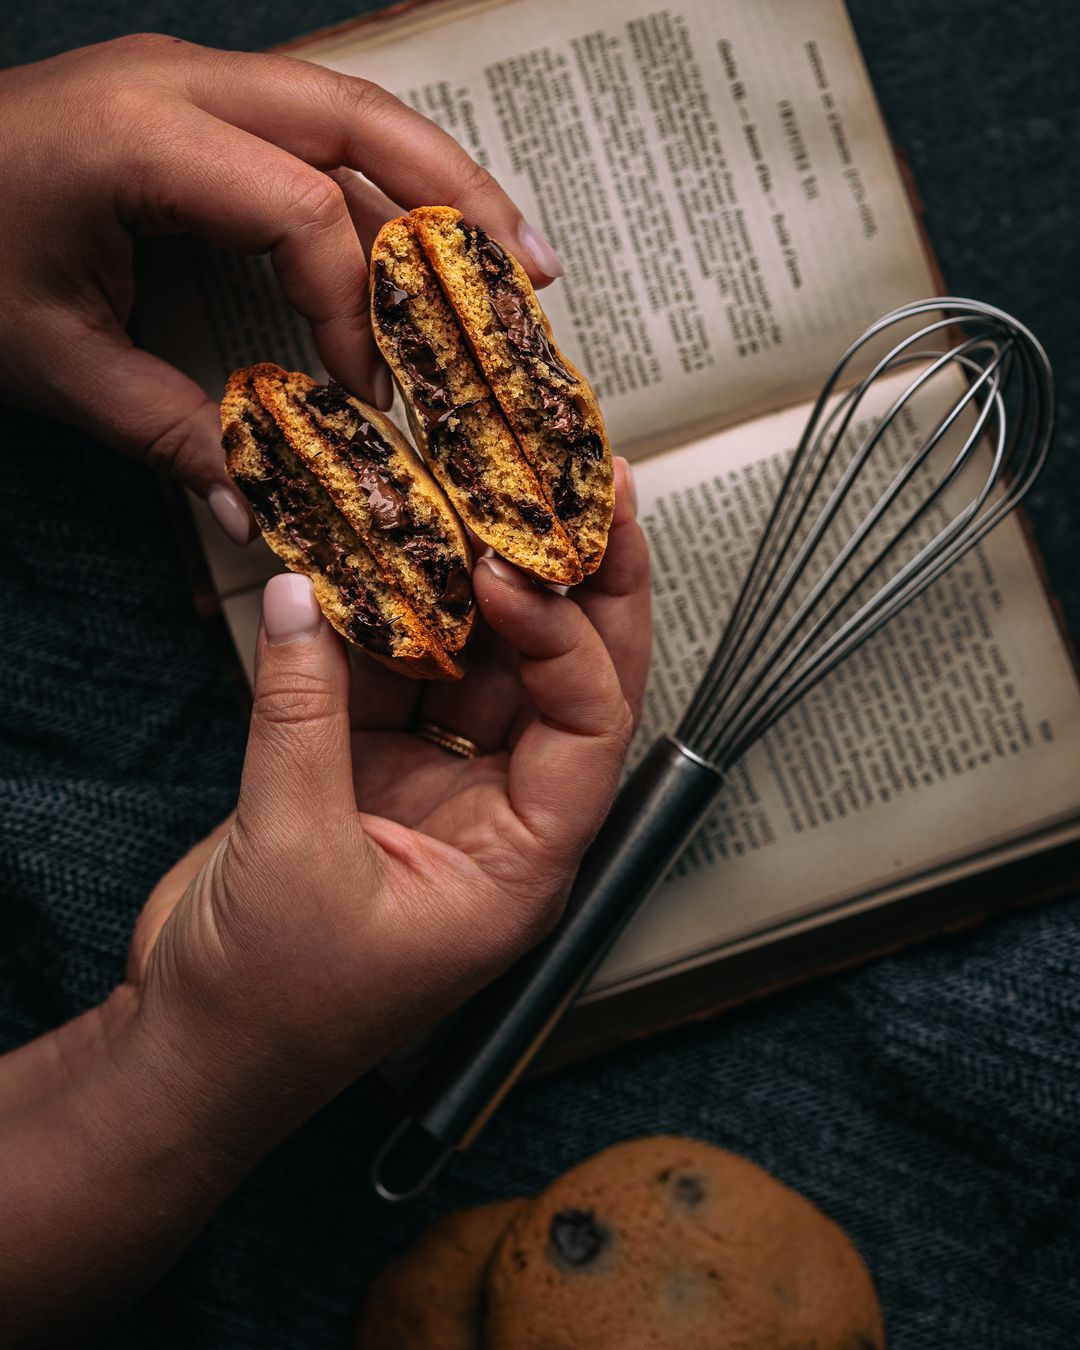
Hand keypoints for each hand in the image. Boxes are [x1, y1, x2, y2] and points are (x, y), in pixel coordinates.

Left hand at [0, 34, 562, 537]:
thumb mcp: (48, 357)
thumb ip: (163, 428)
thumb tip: (258, 507)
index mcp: (146, 135)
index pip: (303, 210)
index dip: (355, 311)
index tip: (368, 398)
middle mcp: (183, 81)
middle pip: (362, 119)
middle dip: (459, 202)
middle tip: (531, 279)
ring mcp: (188, 77)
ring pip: (351, 108)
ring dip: (439, 180)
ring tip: (512, 252)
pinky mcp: (188, 99)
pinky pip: (313, 125)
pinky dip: (382, 177)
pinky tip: (421, 229)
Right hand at [127, 462, 648, 1110]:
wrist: (193, 1050)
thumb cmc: (269, 1008)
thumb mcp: (293, 858)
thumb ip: (299, 719)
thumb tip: (299, 601)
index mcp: (524, 862)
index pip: (590, 728)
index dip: (566, 640)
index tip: (512, 573)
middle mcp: (497, 814)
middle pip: (563, 680)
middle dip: (576, 586)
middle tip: (586, 491)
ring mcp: (435, 783)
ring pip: (477, 663)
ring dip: (467, 586)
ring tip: (472, 498)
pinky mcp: (370, 767)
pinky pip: (392, 673)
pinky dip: (377, 618)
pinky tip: (369, 559)